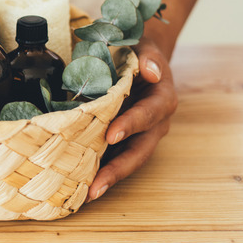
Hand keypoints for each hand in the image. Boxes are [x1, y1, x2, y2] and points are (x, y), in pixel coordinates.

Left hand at [86, 37, 177, 201]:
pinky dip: (101, 170)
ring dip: (109, 178)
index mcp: (162, 100)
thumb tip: (151, 70)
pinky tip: (81, 183)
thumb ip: (149, 58)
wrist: (142, 58)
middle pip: (139, 151)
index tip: (111, 135)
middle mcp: (155, 123)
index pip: (147, 115)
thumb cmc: (140, 52)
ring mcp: (141, 135)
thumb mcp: (147, 48)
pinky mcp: (127, 140)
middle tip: (96, 186)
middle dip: (118, 170)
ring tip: (87, 194)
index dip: (131, 125)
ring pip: (128, 160)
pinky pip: (116, 157)